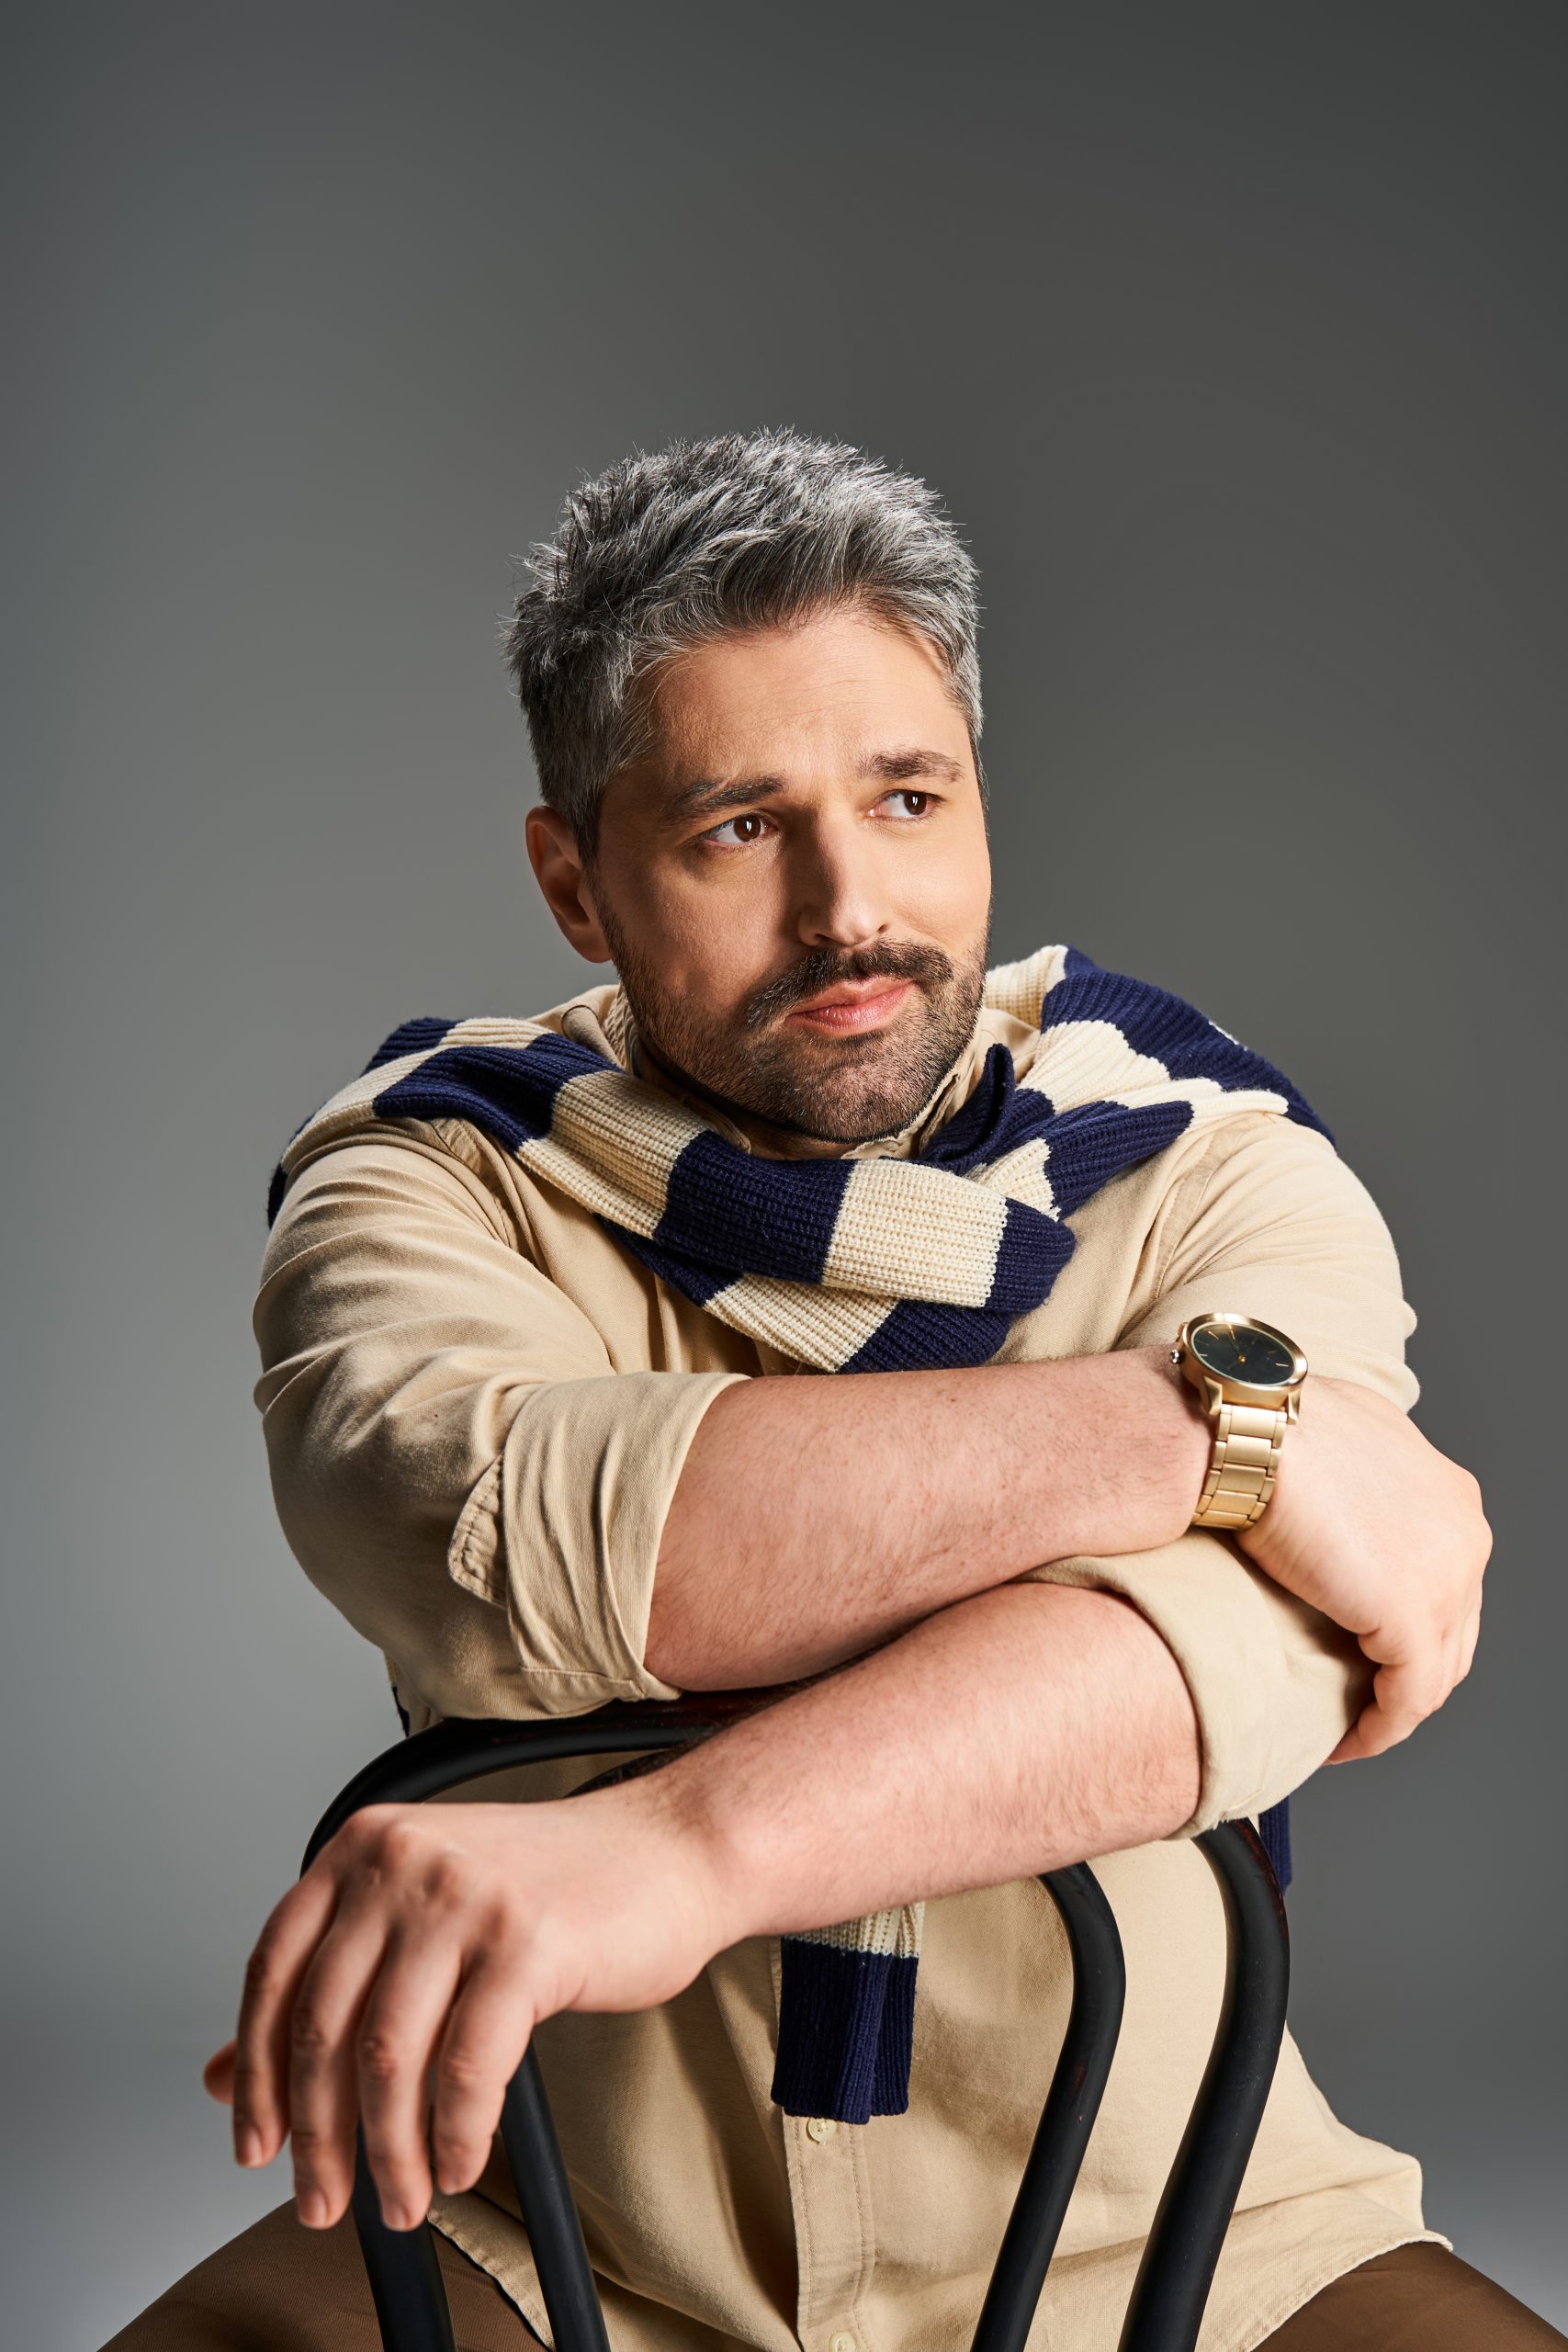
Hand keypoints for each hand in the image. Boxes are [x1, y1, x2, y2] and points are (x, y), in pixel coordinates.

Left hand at [203, 1776, 729, 2232]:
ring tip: (401, 2199)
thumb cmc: (550, 1885)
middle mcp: (403, 1861)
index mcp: (364, 1846)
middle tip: (322, 2201)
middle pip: (323, 2027)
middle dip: (317, 2136)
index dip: (254, 2074)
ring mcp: (465, 1898)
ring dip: (387, 2154)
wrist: (670, 1848)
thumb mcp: (422, 1912)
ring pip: (389, 2058)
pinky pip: (467, 2070)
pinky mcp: (528, 1944)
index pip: (273, 1973)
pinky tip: (459, 2162)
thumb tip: (222, 2075)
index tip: (256, 2146)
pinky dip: (456, 2136)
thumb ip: (330, 1980)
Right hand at [1237, 1374, 1490, 1762]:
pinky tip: (1344, 1743)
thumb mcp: (1331, 1445)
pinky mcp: (1412, 1618)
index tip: (1360, 1645)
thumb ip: (1353, 1480)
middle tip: (1356, 1693)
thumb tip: (1327, 1496)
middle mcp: (1465, 1534)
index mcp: (1450, 1493)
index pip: (1446, 1580)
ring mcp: (1448, 1578)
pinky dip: (1378, 1730)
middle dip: (1407, 1671)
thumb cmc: (1268, 1430)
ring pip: (1435, 1673)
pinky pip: (1407, 1700)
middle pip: (1452, 1631)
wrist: (1248, 1434)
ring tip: (1347, 1727)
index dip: (1408, 1622)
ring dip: (1391, 1708)